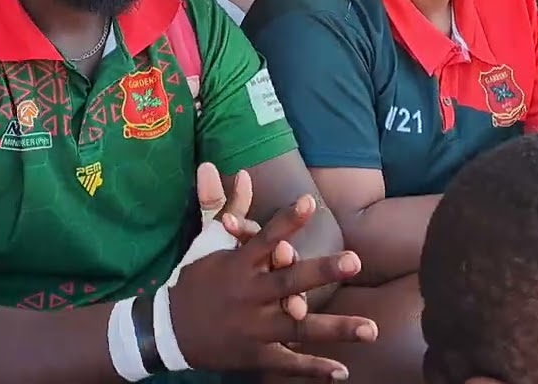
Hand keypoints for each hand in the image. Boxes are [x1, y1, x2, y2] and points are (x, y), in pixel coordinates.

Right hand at [169, 194, 376, 378]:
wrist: (166, 330)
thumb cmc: (193, 280)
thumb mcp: (207, 242)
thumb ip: (229, 207)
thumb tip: (244, 174)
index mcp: (238, 266)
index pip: (264, 239)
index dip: (286, 221)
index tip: (310, 202)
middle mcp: (249, 295)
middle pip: (288, 282)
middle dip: (321, 272)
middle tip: (354, 261)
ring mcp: (253, 328)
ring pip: (298, 327)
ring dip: (335, 328)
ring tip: (371, 329)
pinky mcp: (255, 355)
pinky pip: (288, 363)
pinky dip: (314, 369)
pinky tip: (342, 371)